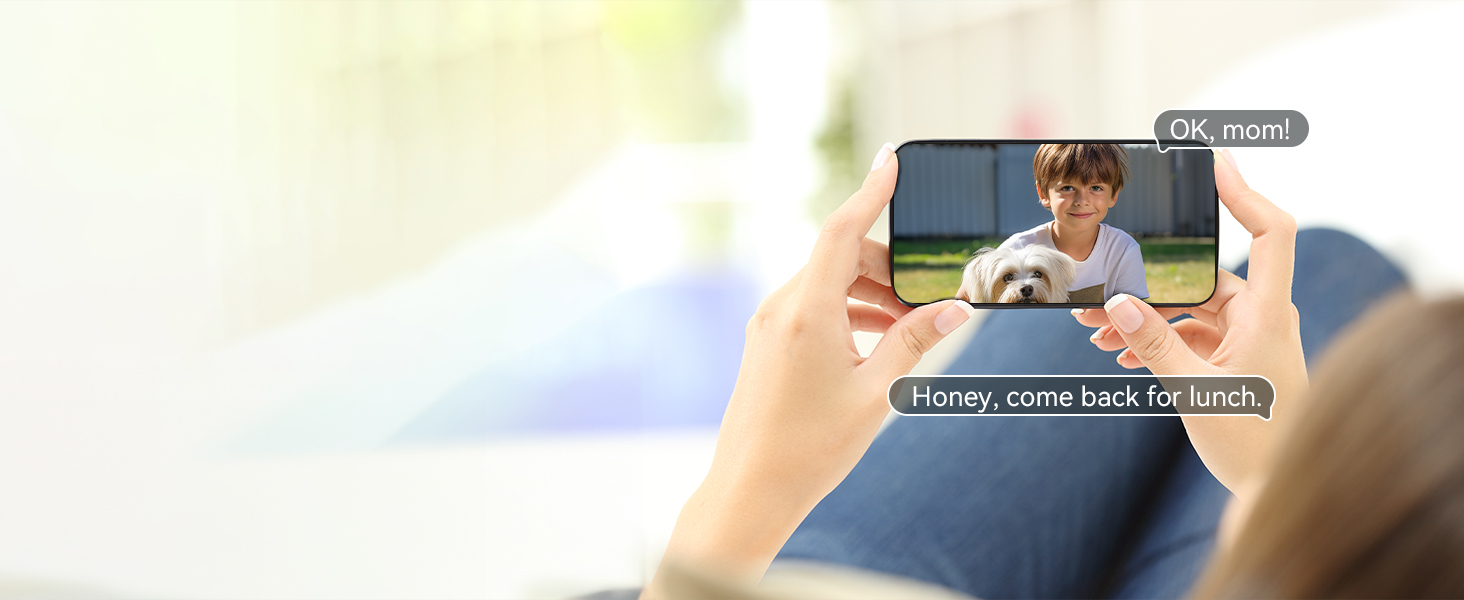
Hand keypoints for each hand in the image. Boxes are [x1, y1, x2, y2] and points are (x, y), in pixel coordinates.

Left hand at [644, 144, 975, 594]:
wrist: (751, 490)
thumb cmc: (810, 447)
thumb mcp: (877, 394)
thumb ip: (915, 342)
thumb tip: (954, 309)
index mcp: (806, 311)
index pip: (841, 230)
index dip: (870, 191)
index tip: (890, 158)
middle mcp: (781, 308)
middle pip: (840, 258)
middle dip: (886, 267)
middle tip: (926, 299)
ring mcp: (768, 326)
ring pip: (827, 284)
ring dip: (869, 295)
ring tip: (907, 329)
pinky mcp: (765, 344)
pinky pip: (811, 308)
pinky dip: (846, 313)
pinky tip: (874, 345)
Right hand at [1074, 150, 1306, 497]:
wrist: (1273, 491)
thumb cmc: (1253, 445)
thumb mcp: (1194, 392)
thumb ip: (1152, 344)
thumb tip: (1115, 302)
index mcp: (1269, 314)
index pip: (1271, 232)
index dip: (1244, 191)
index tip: (1213, 161)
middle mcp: (1262, 318)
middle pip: (1203, 276)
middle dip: (1146, 284)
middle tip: (1096, 292)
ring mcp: (1248, 338)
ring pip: (1188, 308)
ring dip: (1143, 317)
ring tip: (1095, 331)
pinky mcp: (1233, 360)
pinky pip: (1189, 334)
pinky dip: (1155, 339)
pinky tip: (1118, 353)